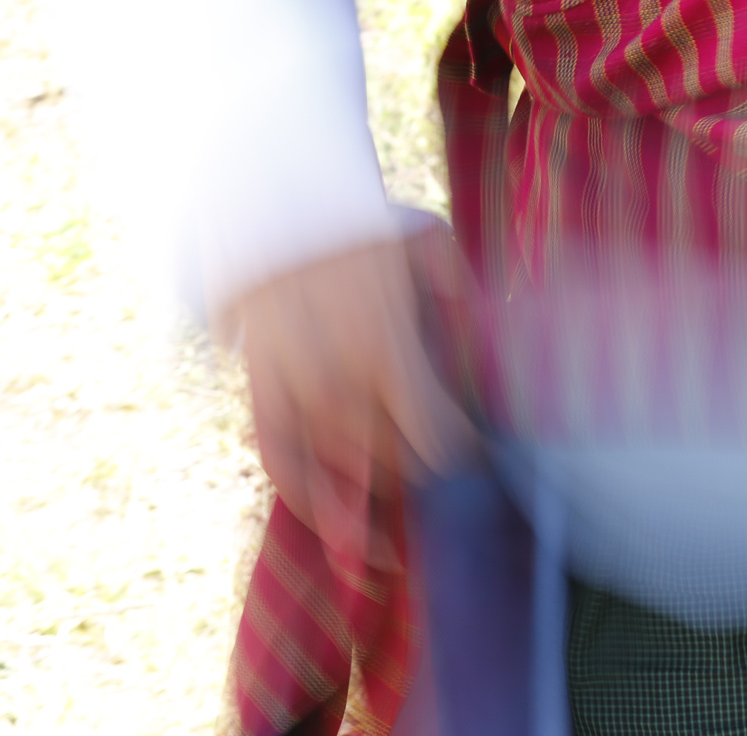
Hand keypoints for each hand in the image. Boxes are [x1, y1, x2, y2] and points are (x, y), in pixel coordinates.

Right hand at [219, 238, 474, 565]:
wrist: (270, 196)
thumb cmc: (362, 222)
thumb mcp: (430, 247)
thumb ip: (462, 305)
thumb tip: (486, 361)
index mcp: (386, 349)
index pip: (437, 441)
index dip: (465, 454)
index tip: (479, 449)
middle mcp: (337, 381)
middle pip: (396, 463)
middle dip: (426, 468)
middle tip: (441, 458)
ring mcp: (294, 391)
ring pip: (346, 472)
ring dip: (381, 489)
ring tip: (404, 493)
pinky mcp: (260, 391)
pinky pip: (281, 463)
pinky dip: (311, 503)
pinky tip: (343, 529)